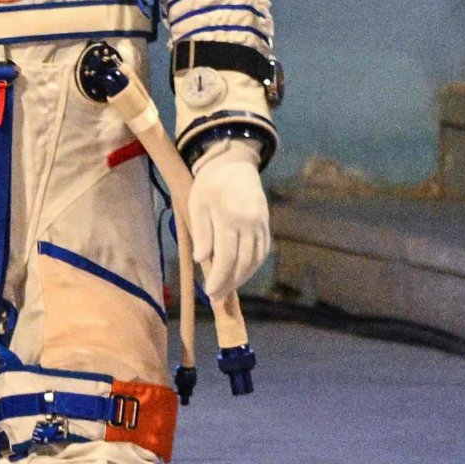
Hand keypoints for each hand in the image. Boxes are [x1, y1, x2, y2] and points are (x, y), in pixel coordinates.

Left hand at [184, 144, 272, 304]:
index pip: (226, 256)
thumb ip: (201, 233)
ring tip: (227, 289)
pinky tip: (241, 274)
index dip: (218, 278)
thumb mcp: (197, 205)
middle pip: (243, 262)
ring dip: (242, 278)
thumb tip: (202, 260)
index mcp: (229, 217)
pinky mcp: (267, 225)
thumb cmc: (209, 186)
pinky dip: (253, 266)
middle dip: (229, 283)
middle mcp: (250, 223)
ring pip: (255, 260)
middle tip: (216, 298)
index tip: (209, 292)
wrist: (234, 165)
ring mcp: (261, 224)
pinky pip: (263, 252)